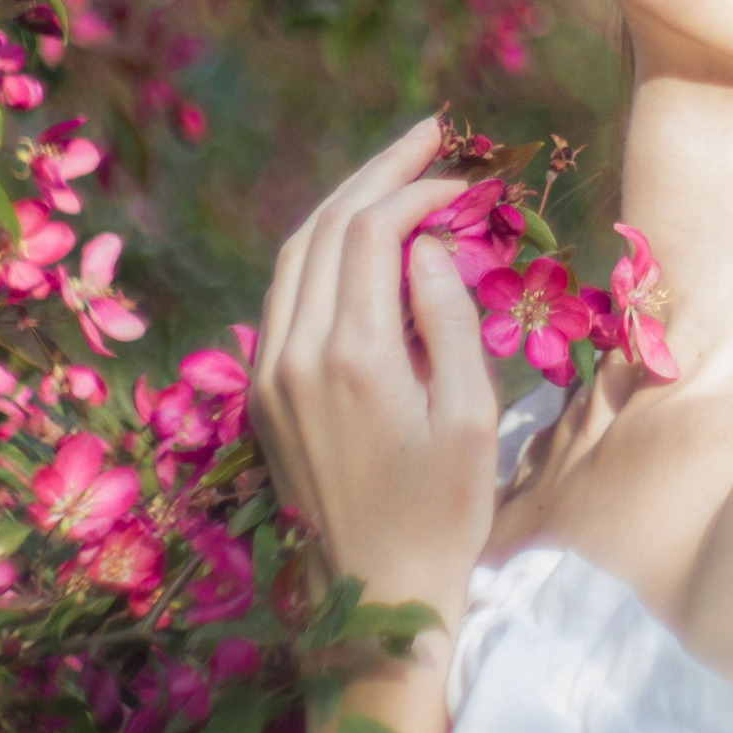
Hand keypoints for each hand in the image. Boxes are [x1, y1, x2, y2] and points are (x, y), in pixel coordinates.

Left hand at [251, 116, 497, 639]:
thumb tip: (426, 244)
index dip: (420, 189)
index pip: (373, 232)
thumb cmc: (442, 514)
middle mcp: (294, 354)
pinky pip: (284, 295)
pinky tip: (359, 240)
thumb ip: (447, 319)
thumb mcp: (471, 418)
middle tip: (433, 133)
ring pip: (295, 254)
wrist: (374, 599)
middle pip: (327, 226)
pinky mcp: (261, 394)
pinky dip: (321, 251)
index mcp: (351, 357)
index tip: (470, 180)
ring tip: (398, 170)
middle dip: (380, 172)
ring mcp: (268, 373)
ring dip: (345, 202)